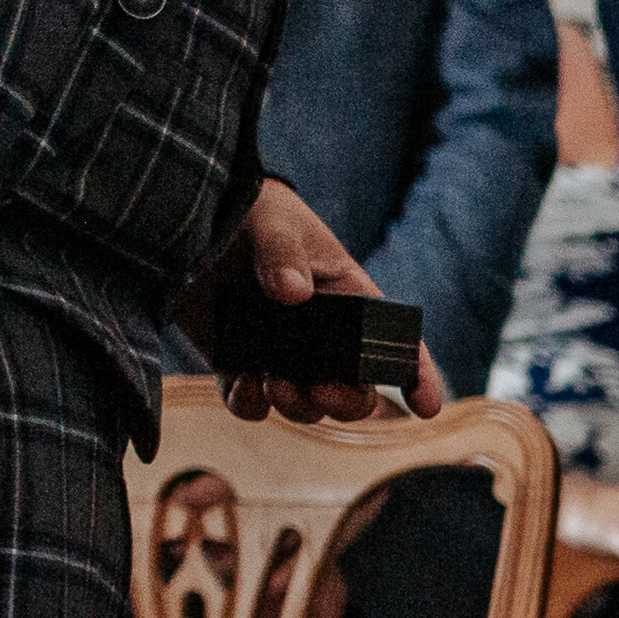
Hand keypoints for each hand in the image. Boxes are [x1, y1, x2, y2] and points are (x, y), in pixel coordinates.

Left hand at [185, 178, 438, 422]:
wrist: (193, 211)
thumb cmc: (256, 211)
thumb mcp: (276, 222)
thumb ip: (283, 253)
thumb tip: (291, 293)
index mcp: (351, 302)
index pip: (396, 345)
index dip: (417, 377)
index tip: (425, 407)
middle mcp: (322, 339)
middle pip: (354, 393)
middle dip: (345, 403)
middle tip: (322, 391)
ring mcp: (279, 356)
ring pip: (304, 406)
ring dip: (298, 406)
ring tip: (275, 383)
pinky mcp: (236, 363)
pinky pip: (249, 403)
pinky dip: (249, 404)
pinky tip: (244, 384)